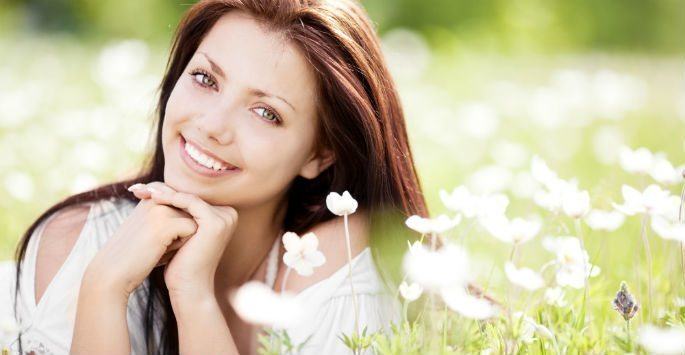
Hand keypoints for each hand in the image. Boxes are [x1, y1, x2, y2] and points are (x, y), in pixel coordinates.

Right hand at [84, 188, 197, 296]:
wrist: (112, 274)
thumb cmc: (134, 257)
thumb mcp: (150, 231)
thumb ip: (169, 218)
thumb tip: (197, 218)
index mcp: (150, 198)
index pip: (183, 206)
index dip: (176, 227)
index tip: (152, 238)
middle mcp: (155, 200)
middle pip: (190, 214)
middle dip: (180, 233)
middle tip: (154, 245)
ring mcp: (159, 210)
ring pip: (193, 221)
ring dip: (181, 239)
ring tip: (156, 248)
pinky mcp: (165, 224)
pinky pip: (192, 230)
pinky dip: (181, 245)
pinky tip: (160, 252)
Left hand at [129, 181, 237, 296]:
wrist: (188, 288)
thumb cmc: (180, 264)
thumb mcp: (178, 233)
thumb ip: (176, 212)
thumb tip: (153, 188)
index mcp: (223, 215)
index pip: (189, 197)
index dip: (165, 192)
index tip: (140, 190)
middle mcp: (228, 214)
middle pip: (188, 196)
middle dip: (161, 191)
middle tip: (137, 188)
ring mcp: (225, 218)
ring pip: (188, 198)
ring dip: (163, 192)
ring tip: (141, 190)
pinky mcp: (216, 222)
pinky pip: (190, 203)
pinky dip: (170, 199)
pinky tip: (152, 198)